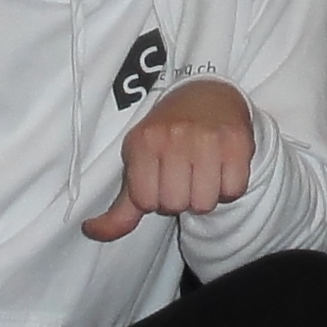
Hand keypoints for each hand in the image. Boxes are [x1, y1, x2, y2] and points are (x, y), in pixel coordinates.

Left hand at [85, 81, 253, 241]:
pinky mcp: (236, 141)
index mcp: (143, 142)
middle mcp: (173, 136)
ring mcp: (206, 137)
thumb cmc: (167, 136)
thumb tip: (90, 231)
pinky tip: (223, 167)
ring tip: (204, 171)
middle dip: (183, 197)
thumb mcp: (138, 163)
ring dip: (207, 194)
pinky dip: (230, 186)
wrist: (207, 94)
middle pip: (177, 204)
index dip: (157, 197)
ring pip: (206, 202)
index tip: (162, 178)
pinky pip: (234, 190)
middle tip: (186, 174)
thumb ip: (120, 207)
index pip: (147, 202)